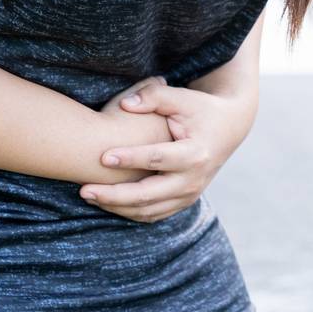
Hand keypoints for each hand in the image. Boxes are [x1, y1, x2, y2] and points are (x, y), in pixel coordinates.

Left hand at [79, 78, 257, 223]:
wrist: (228, 129)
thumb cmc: (200, 110)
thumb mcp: (182, 98)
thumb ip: (154, 97)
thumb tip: (125, 104)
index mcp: (195, 153)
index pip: (158, 159)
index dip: (130, 159)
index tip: (102, 156)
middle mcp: (193, 180)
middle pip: (149, 195)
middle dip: (114, 195)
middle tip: (83, 190)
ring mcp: (189, 194)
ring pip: (148, 210)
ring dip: (116, 206)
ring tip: (88, 195)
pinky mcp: (183, 201)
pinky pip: (152, 214)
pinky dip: (128, 211)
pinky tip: (105, 201)